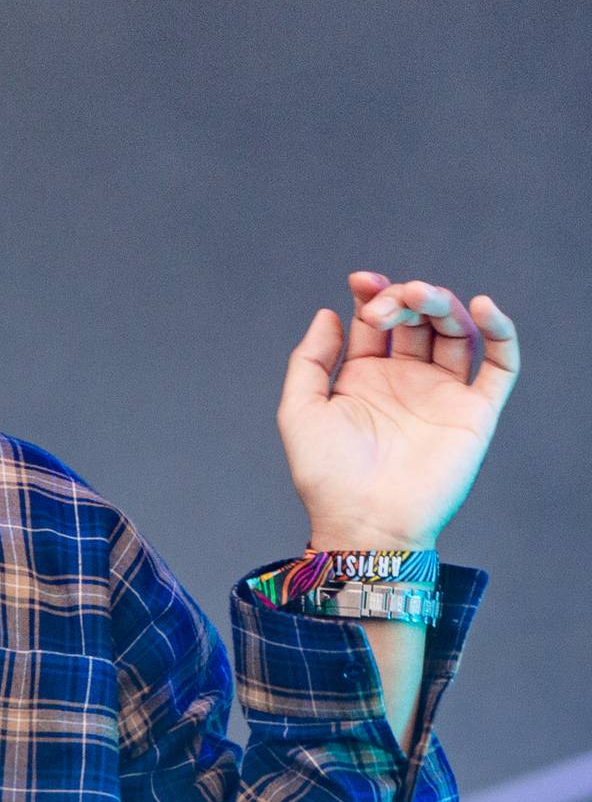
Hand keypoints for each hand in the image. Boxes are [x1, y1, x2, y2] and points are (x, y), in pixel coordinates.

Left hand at [276, 272, 519, 550]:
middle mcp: (405, 380)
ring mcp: (442, 393)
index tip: (362, 281)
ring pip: (455, 332)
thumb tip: (329, 313)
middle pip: (417, 319)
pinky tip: (484, 308)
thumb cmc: (326, 473)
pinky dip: (500, 332)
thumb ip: (310, 359)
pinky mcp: (475, 411)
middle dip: (404, 297)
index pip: (376, 320)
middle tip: (389, 304)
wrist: (364, 520)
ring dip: (443, 304)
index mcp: (364, 376)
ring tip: (422, 297)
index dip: (372, 294)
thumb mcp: (300, 408)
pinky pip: (500, 366)